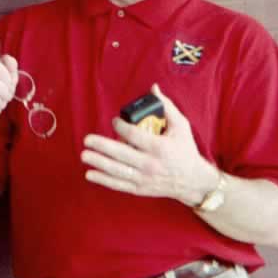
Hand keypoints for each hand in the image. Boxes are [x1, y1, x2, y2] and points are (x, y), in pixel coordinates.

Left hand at [81, 84, 217, 204]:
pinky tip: (90, 174)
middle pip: (121, 154)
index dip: (121, 127)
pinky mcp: (140, 188)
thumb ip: (166, 107)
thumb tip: (153, 88)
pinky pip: (119, 184)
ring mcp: (144, 178)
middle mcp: (150, 164)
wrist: (193, 181)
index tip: (115, 121)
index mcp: (159, 147)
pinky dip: (104, 180)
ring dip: (99, 163)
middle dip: (102, 147)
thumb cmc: (185, 150)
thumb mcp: (181, 126)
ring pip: (117, 171)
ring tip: (85, 155)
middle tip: (87, 140)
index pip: (134, 136)